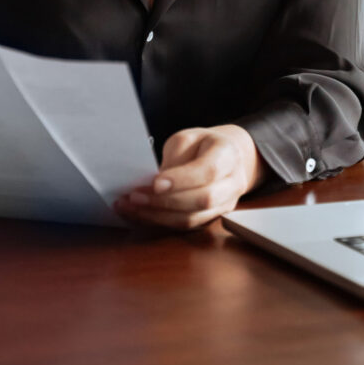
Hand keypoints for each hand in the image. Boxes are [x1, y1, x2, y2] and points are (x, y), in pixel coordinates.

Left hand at [115, 124, 265, 229]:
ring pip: (192, 219)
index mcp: (228, 155)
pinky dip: (160, 221)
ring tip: (130, 207)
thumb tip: (156, 182)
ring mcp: (225, 205)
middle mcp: (232, 183)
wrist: (227, 157)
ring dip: (158, 216)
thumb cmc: (203, 144)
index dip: (181, 180)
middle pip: (203, 199)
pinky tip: (140, 214)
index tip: (154, 183)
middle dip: (165, 201)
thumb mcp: (188, 138)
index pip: (208, 171)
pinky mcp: (211, 218)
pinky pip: (185, 226)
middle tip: (135, 196)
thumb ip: (176, 157)